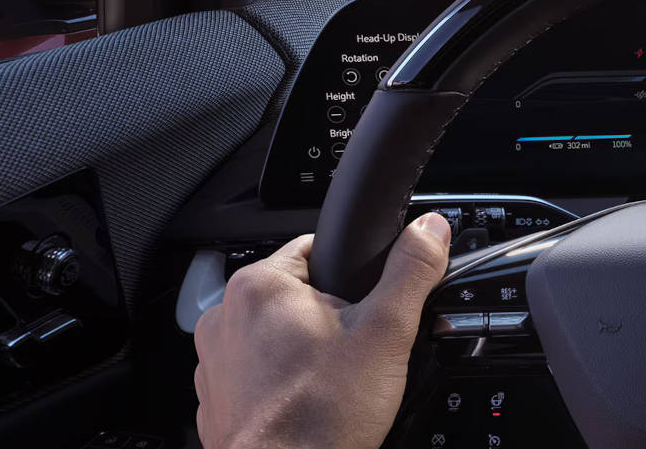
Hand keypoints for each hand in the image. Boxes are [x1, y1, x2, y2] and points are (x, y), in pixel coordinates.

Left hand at [194, 213, 451, 448]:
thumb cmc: (320, 416)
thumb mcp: (386, 332)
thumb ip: (411, 271)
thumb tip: (429, 229)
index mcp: (259, 286)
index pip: (315, 249)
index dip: (353, 275)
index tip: (367, 305)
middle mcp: (225, 318)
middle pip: (297, 295)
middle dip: (332, 318)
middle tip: (356, 351)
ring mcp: (216, 362)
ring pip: (276, 336)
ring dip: (305, 351)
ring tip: (333, 381)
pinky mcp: (217, 398)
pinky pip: (258, 375)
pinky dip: (283, 384)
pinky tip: (309, 402)